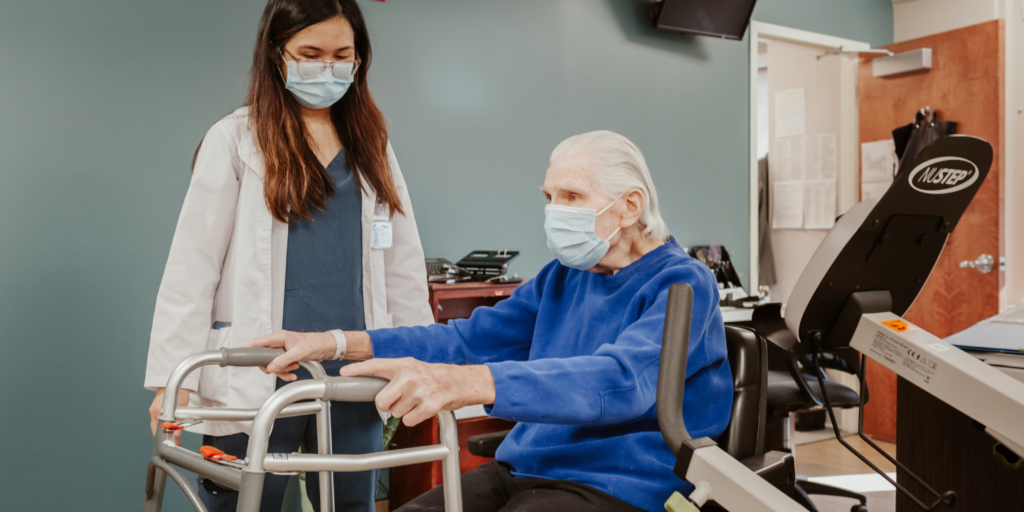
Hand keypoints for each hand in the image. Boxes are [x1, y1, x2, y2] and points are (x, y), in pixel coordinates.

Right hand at [150, 388, 189, 436]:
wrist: (174, 382)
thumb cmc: (179, 391)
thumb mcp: (182, 407)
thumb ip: (179, 422)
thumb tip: (177, 434)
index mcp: (158, 411)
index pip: (158, 430)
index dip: (166, 437)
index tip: (174, 440)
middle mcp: (153, 411)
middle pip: (155, 430)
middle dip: (165, 435)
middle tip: (176, 439)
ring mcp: (152, 410)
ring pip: (156, 425)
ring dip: (163, 430)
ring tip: (174, 432)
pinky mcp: (154, 409)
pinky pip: (156, 420)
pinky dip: (162, 424)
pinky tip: (169, 424)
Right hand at [246, 330, 336, 380]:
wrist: (326, 347)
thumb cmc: (314, 344)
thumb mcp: (298, 353)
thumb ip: (282, 360)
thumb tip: (270, 367)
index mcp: (278, 337)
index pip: (257, 342)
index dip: (248, 349)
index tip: (240, 355)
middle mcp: (278, 343)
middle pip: (263, 358)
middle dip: (272, 366)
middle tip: (282, 368)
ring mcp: (282, 350)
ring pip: (272, 364)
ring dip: (282, 370)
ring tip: (294, 367)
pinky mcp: (286, 356)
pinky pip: (280, 367)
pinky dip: (285, 372)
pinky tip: (293, 374)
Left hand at [341, 358, 495, 426]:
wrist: (462, 381)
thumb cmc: (435, 376)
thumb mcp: (413, 367)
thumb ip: (393, 374)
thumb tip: (372, 387)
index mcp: (403, 364)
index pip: (376, 365)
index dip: (358, 369)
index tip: (344, 373)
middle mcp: (409, 375)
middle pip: (381, 400)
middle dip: (389, 405)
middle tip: (401, 399)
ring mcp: (419, 390)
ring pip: (396, 413)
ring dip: (405, 411)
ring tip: (418, 400)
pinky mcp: (429, 405)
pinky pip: (409, 420)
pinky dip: (415, 418)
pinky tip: (424, 408)